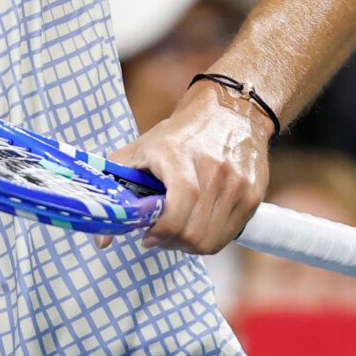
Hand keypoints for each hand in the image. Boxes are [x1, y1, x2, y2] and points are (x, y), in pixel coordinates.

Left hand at [109, 79, 272, 255]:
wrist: (231, 110)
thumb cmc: (180, 134)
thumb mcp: (141, 150)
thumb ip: (115, 189)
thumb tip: (101, 241)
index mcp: (179, 155)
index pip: (176, 209)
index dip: (160, 232)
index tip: (147, 235)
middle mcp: (213, 170)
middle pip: (193, 233)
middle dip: (171, 242)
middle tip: (160, 235)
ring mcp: (238, 184)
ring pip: (212, 240)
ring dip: (190, 244)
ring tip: (179, 230)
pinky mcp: (254, 194)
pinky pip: (229, 234)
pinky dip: (211, 238)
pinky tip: (199, 224)